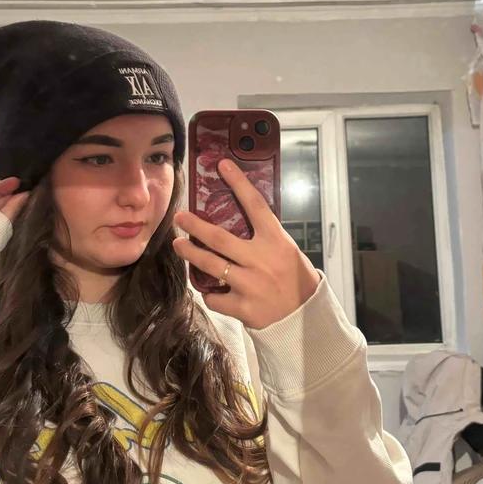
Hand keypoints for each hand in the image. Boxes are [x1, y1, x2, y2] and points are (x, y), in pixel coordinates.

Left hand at [172, 160, 319, 329]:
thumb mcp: (286, 250)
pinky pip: (214, 296)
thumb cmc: (294, 279)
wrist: (303, 317)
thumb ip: (264, 237)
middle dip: (195, 226)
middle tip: (179, 217)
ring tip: (178, 245)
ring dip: (190, 253)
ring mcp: (250, 284)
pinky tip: (209, 289)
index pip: (255, 205)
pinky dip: (209, 292)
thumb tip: (238, 217)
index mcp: (275, 241)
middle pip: (219, 237)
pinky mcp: (242, 307)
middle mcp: (261, 260)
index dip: (239, 183)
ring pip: (210, 265)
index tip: (222, 165)